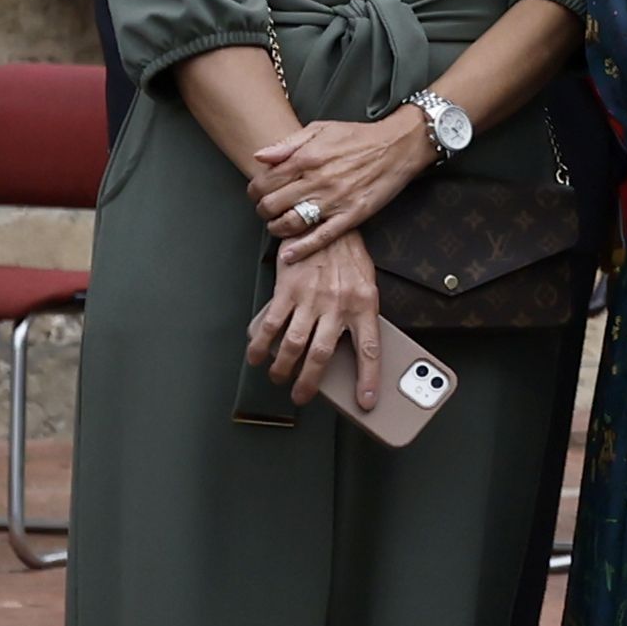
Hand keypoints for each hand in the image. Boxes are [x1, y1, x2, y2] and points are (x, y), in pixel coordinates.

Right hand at [248, 230, 383, 408]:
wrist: (323, 222)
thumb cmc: (347, 258)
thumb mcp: (367, 285)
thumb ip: (361, 316)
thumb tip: (354, 351)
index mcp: (365, 306)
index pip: (370, 350)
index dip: (369, 379)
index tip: (366, 402)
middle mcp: (338, 305)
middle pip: (322, 354)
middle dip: (310, 382)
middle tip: (301, 396)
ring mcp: (311, 298)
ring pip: (293, 344)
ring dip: (283, 368)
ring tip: (279, 378)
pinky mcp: (287, 290)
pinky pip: (271, 324)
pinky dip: (260, 344)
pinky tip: (256, 356)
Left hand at [250, 114, 433, 263]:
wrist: (397, 146)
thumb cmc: (358, 137)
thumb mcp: (320, 129)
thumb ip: (287, 144)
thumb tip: (260, 157)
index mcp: (306, 158)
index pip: (264, 182)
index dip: (254, 191)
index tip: (257, 194)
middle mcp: (317, 181)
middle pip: (272, 205)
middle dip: (262, 210)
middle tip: (267, 210)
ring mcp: (335, 200)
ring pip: (291, 223)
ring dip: (277, 228)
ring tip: (278, 226)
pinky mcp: (352, 215)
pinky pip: (322, 237)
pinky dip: (303, 248)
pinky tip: (290, 254)